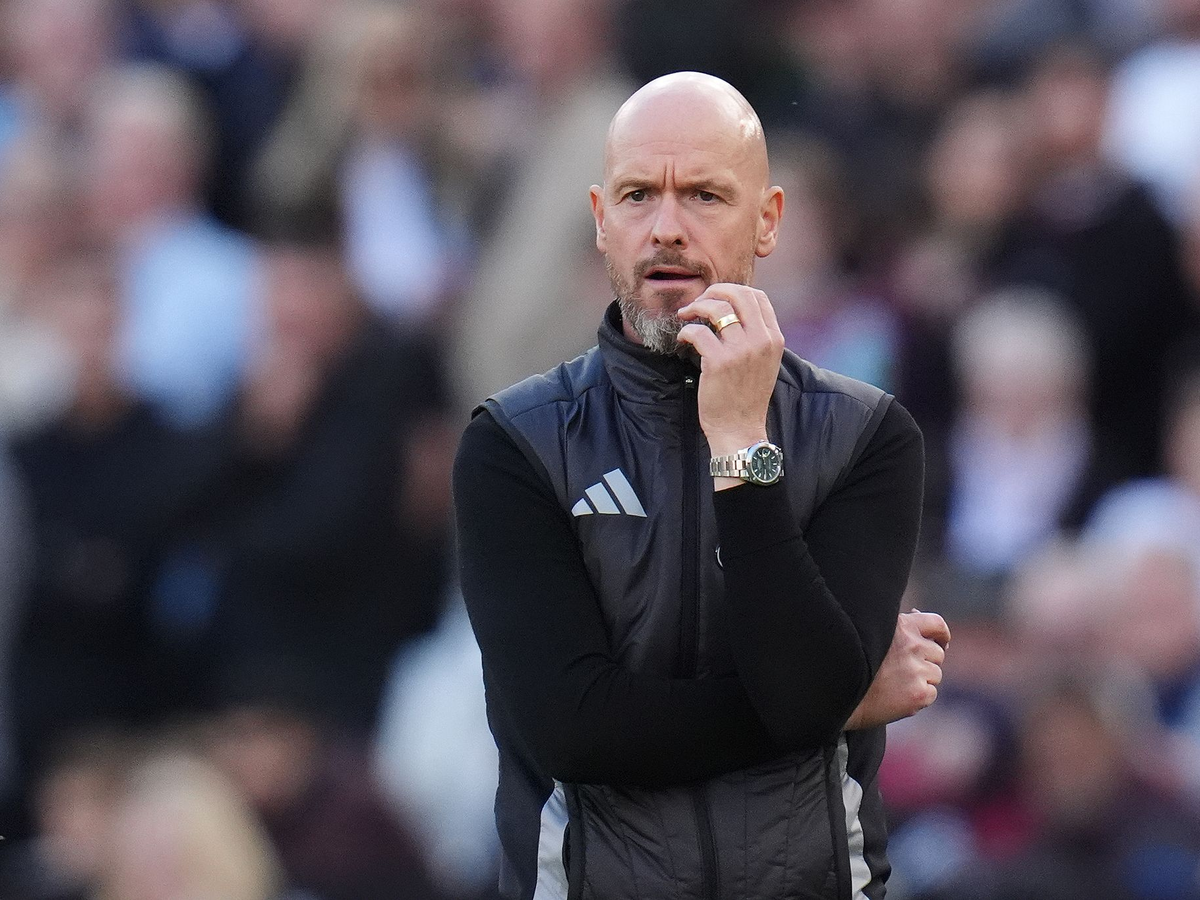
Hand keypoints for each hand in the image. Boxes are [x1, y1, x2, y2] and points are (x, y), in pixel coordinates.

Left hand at [676, 285, 784, 475]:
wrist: (739, 430)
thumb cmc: (746, 398)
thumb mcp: (763, 363)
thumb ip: (755, 336)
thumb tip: (731, 309)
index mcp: (774, 339)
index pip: (757, 296)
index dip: (733, 290)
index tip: (716, 297)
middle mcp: (762, 341)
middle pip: (738, 294)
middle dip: (713, 291)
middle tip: (697, 302)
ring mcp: (742, 350)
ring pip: (716, 308)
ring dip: (695, 308)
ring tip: (685, 316)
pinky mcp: (719, 362)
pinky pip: (697, 331)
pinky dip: (686, 331)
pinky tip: (683, 339)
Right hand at [845, 610, 949, 730]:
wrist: (839, 696)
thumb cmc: (853, 663)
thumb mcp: (872, 633)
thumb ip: (897, 625)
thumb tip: (917, 612)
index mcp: (902, 626)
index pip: (937, 624)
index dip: (941, 635)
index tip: (940, 644)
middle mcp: (912, 646)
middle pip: (937, 654)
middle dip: (925, 662)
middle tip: (902, 672)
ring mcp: (917, 670)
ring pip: (935, 675)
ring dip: (921, 680)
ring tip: (894, 685)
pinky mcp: (919, 693)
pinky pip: (930, 694)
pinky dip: (918, 697)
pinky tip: (896, 697)